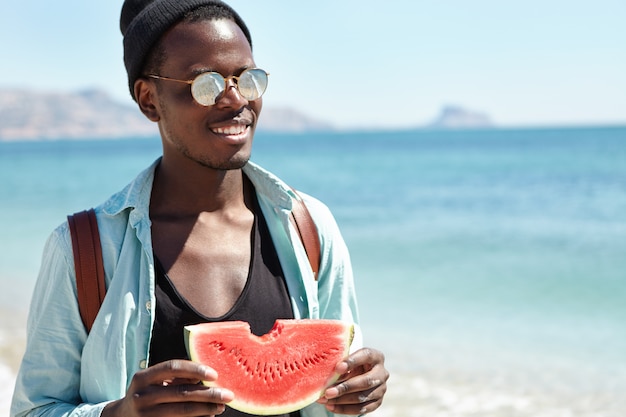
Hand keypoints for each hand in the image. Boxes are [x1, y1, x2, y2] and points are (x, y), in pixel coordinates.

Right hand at [102, 359, 233, 416]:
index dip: (195, 369)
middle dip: (208, 394)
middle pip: (181, 393)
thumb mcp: (154, 381)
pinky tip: (207, 416)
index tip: (215, 374)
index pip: (172, 367)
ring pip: (181, 412)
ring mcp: (145, 415)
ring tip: (221, 407)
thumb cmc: (146, 394)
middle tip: (228, 394)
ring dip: (205, 409)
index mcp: (143, 377)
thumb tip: (207, 375)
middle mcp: (142, 396)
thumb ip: (176, 377)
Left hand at [318, 348, 388, 414]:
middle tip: (328, 392)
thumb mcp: (348, 360)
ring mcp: (381, 389)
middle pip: (366, 381)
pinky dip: (344, 409)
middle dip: (345, 388)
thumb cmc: (351, 364)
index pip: (366, 356)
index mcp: (376, 357)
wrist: (360, 374)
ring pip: (362, 397)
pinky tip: (331, 406)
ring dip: (341, 400)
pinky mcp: (377, 402)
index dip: (352, 361)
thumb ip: (342, 366)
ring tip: (325, 400)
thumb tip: (329, 376)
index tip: (337, 368)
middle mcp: (382, 373)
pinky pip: (361, 409)